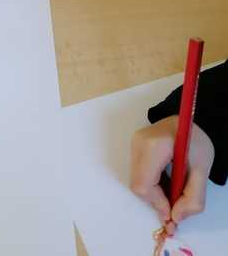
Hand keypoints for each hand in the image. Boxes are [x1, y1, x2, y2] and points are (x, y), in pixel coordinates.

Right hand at [130, 116, 214, 234]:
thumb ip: (193, 198)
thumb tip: (175, 217)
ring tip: (173, 189)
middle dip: (156, 200)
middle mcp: (139, 143)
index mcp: (155, 146)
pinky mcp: (134, 145)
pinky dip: (151, 184)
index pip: (145, 184)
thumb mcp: (203, 171)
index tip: (173, 213)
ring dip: (154, 193)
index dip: (157, 203)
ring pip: (137, 180)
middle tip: (175, 204)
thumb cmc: (196, 142)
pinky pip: (138, 173)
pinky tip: (166, 180)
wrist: (188, 120)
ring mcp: (134, 143)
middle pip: (138, 184)